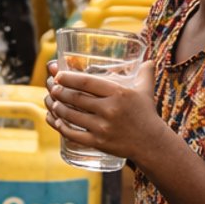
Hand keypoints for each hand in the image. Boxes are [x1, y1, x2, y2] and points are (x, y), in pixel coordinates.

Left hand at [44, 58, 161, 159]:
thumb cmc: (147, 114)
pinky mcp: (98, 143)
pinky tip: (55, 121)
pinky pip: (73, 134)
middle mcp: (109, 109)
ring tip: (52, 101)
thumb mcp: (146, 90)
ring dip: (57, 108)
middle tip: (53, 87)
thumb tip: (149, 59)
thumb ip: (145, 73)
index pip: (87, 82)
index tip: (58, 75)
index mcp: (118, 93)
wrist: (152, 144)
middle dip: (60, 92)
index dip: (69, 78)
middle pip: (76, 98)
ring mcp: (102, 127)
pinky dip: (61, 127)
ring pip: (72, 115)